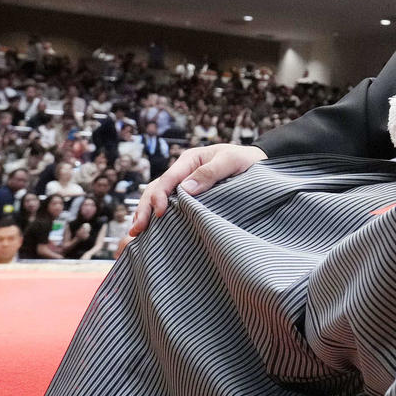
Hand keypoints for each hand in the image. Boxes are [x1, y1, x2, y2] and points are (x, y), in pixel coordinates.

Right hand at [130, 143, 265, 235]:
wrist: (259, 165)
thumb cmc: (248, 161)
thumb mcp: (232, 160)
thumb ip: (210, 172)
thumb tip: (186, 189)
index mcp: (189, 161)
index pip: (167, 180)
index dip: (159, 197)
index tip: (159, 214)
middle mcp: (182, 173)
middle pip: (155, 190)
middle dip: (144, 209)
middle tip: (137, 230)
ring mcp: (183, 186)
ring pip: (156, 199)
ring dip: (145, 215)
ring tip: (135, 235)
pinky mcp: (188, 199)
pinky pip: (168, 207)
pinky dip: (155, 218)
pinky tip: (151, 234)